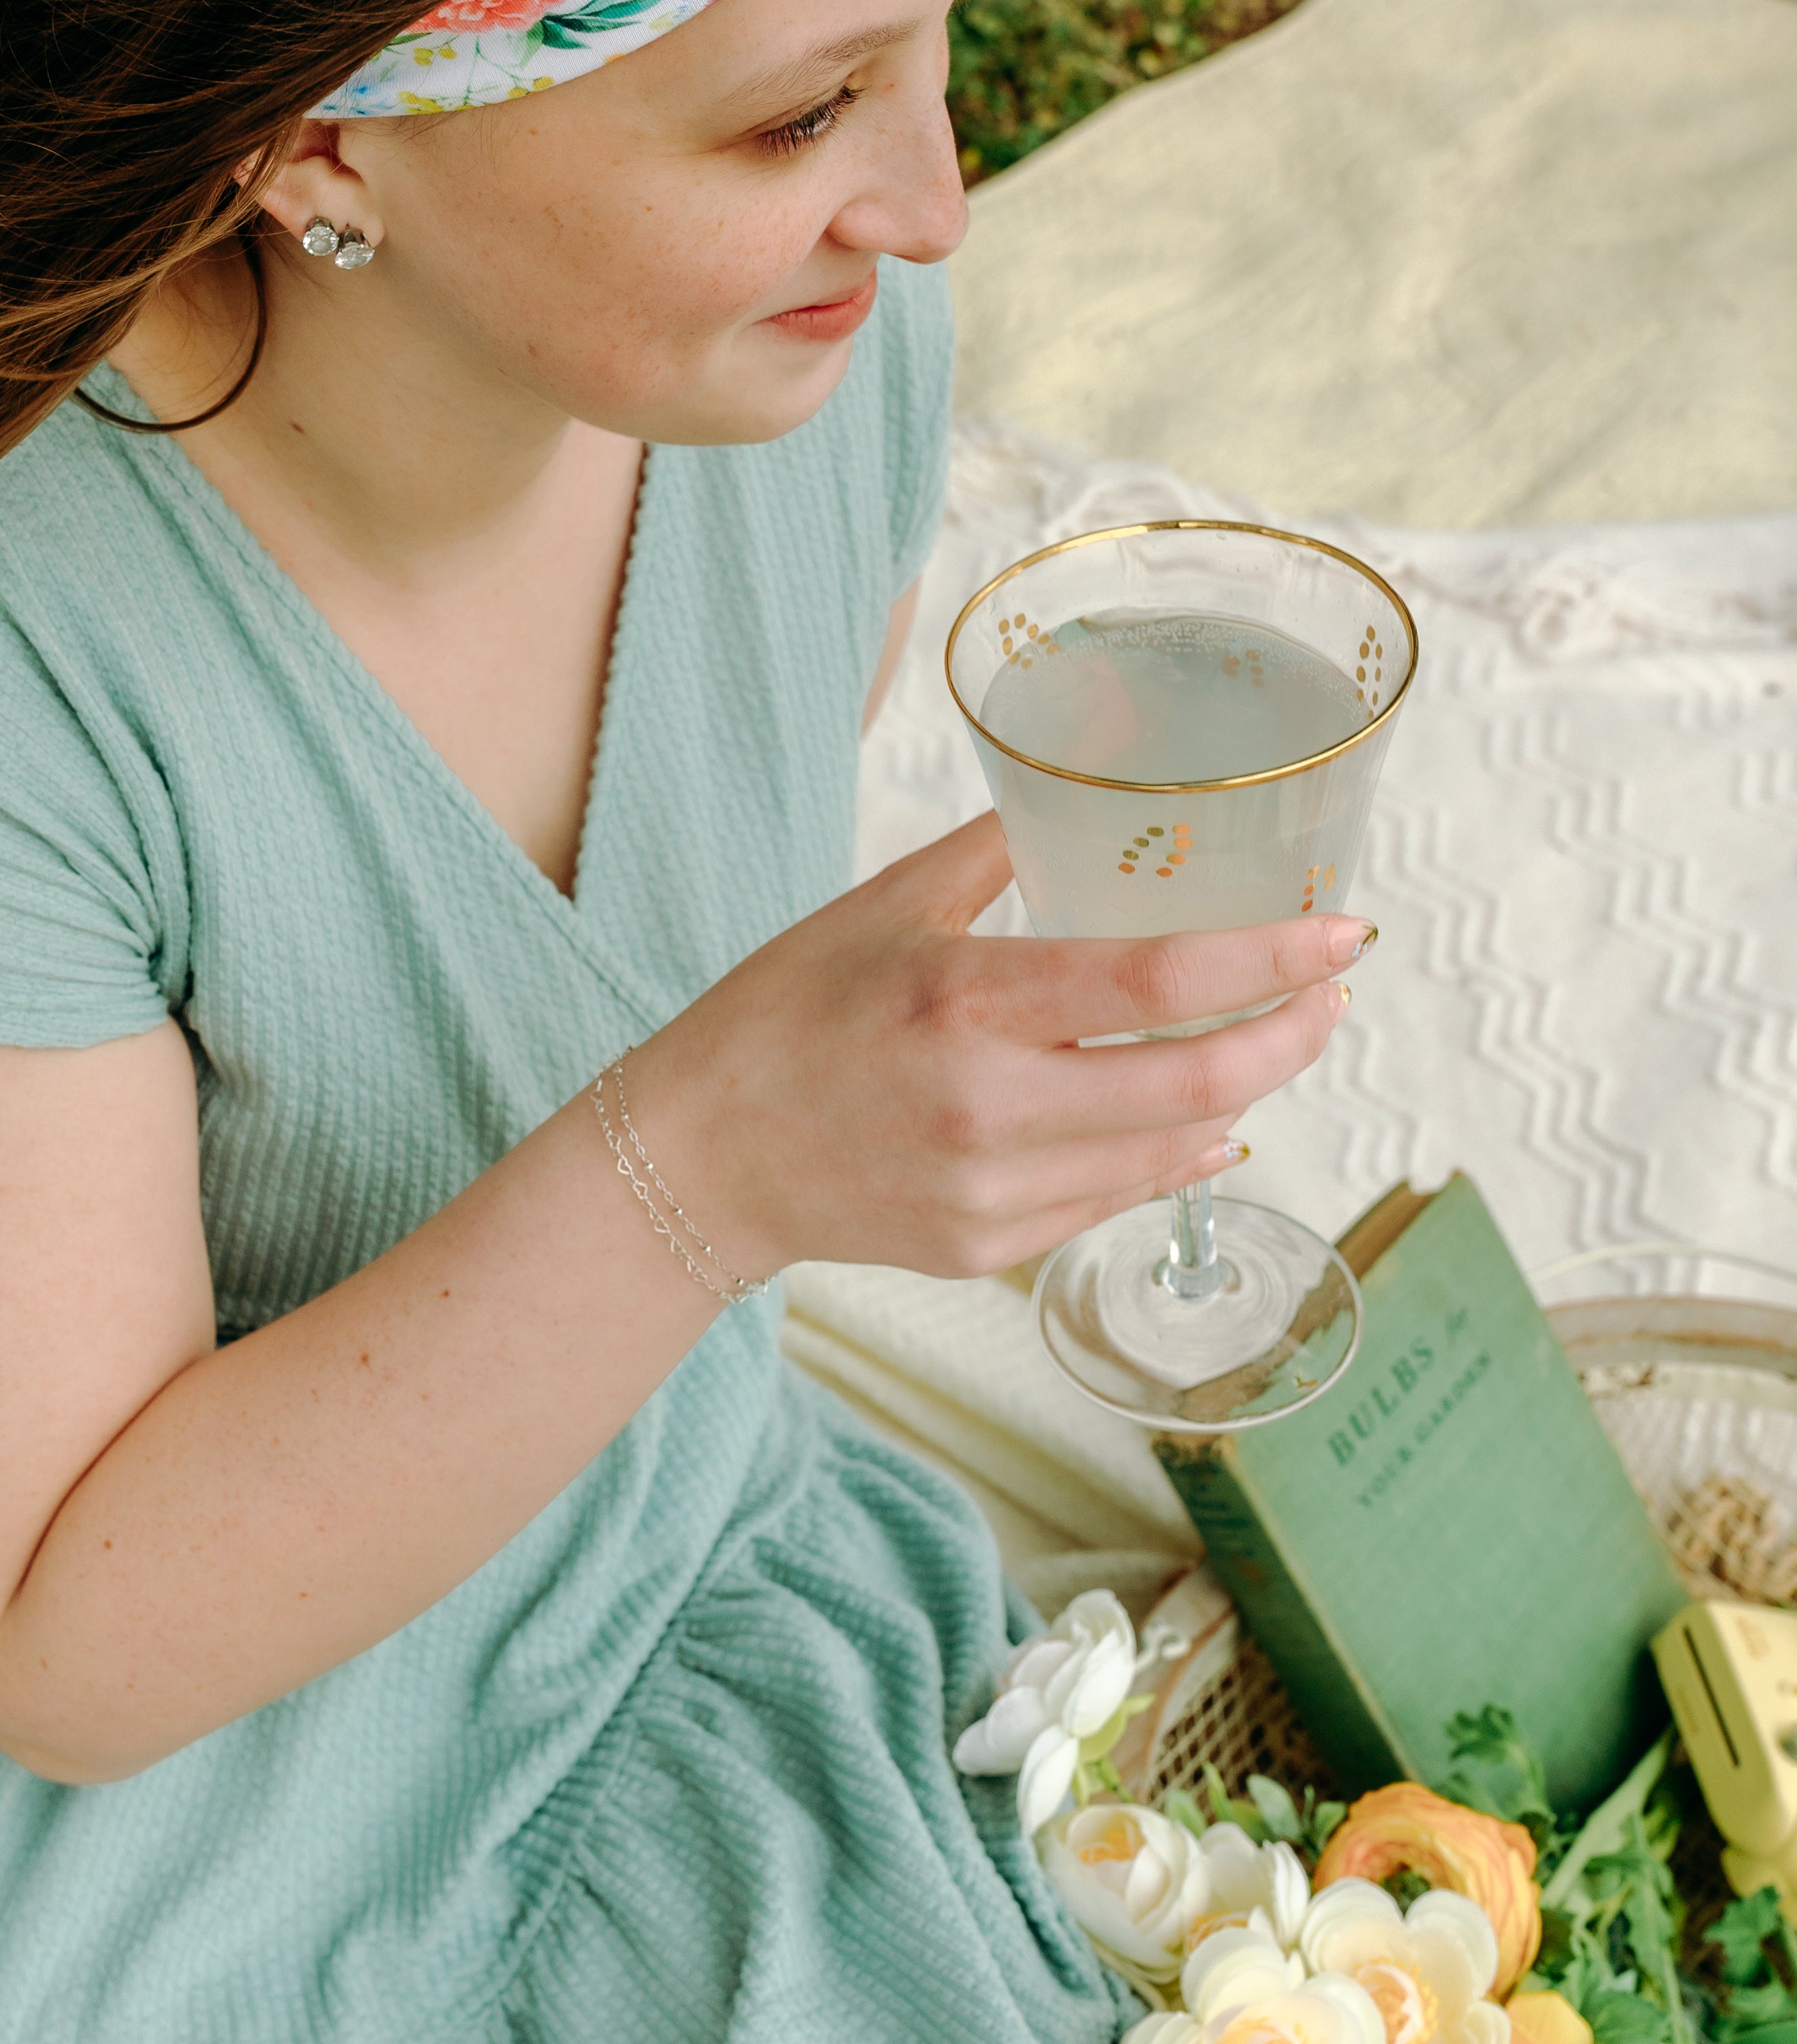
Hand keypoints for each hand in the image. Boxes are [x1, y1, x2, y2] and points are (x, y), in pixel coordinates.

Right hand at [634, 814, 1361, 1283]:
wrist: (699, 1157)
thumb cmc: (784, 1015)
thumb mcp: (884, 907)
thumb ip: (998, 851)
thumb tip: (1095, 796)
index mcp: (964, 1000)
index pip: (1162, 981)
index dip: (1274, 957)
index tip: (1345, 932)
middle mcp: (988, 1105)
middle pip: (1199, 1081)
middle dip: (1294, 1034)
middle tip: (1330, 992)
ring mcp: (992, 1190)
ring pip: (1171, 1149)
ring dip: (1244, 1091)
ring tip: (1272, 1039)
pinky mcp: (987, 1247)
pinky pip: (1117, 1200)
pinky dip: (1174, 1155)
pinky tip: (1201, 1121)